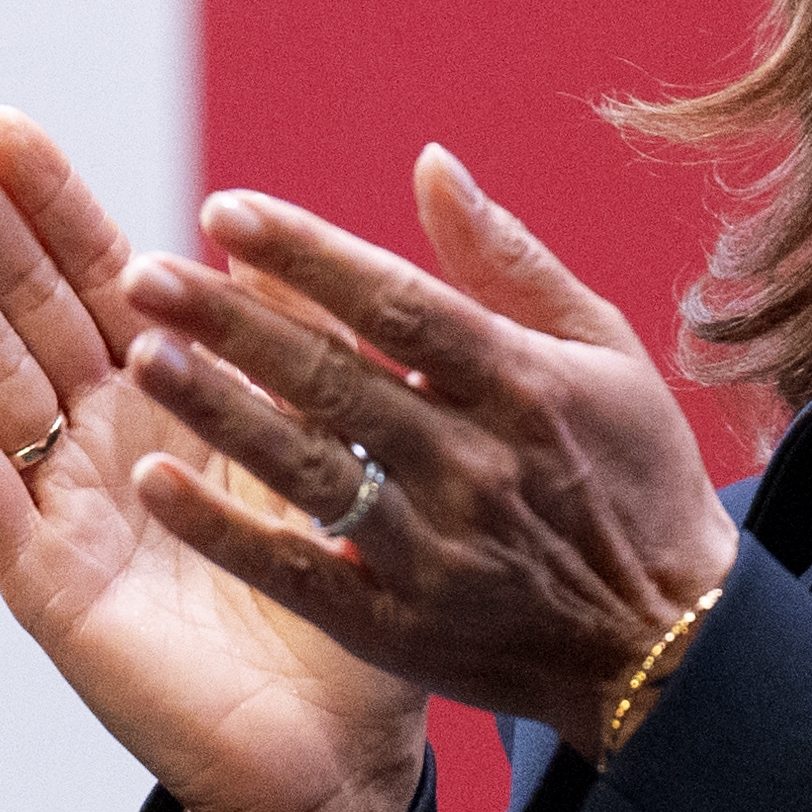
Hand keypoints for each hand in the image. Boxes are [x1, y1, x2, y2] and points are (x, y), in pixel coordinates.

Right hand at [0, 108, 425, 811]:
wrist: (337, 760)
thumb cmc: (345, 612)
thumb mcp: (333, 461)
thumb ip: (300, 357)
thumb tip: (265, 241)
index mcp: (178, 407)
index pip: (101, 277)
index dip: (49, 200)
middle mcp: (108, 444)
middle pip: (24, 304)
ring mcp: (66, 510)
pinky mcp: (47, 583)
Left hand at [118, 143, 738, 762]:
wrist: (670, 648)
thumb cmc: (636, 476)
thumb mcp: (603, 351)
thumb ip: (508, 259)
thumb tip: (429, 164)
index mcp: (525, 385)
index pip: (399, 305)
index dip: (309, 255)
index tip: (224, 210)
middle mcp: (477, 465)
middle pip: (338, 380)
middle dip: (235, 322)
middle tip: (142, 273)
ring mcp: (436, 553)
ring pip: (311, 470)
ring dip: (221, 411)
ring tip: (141, 357)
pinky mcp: (403, 629)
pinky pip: (300, 573)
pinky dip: (226, 532)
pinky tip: (156, 484)